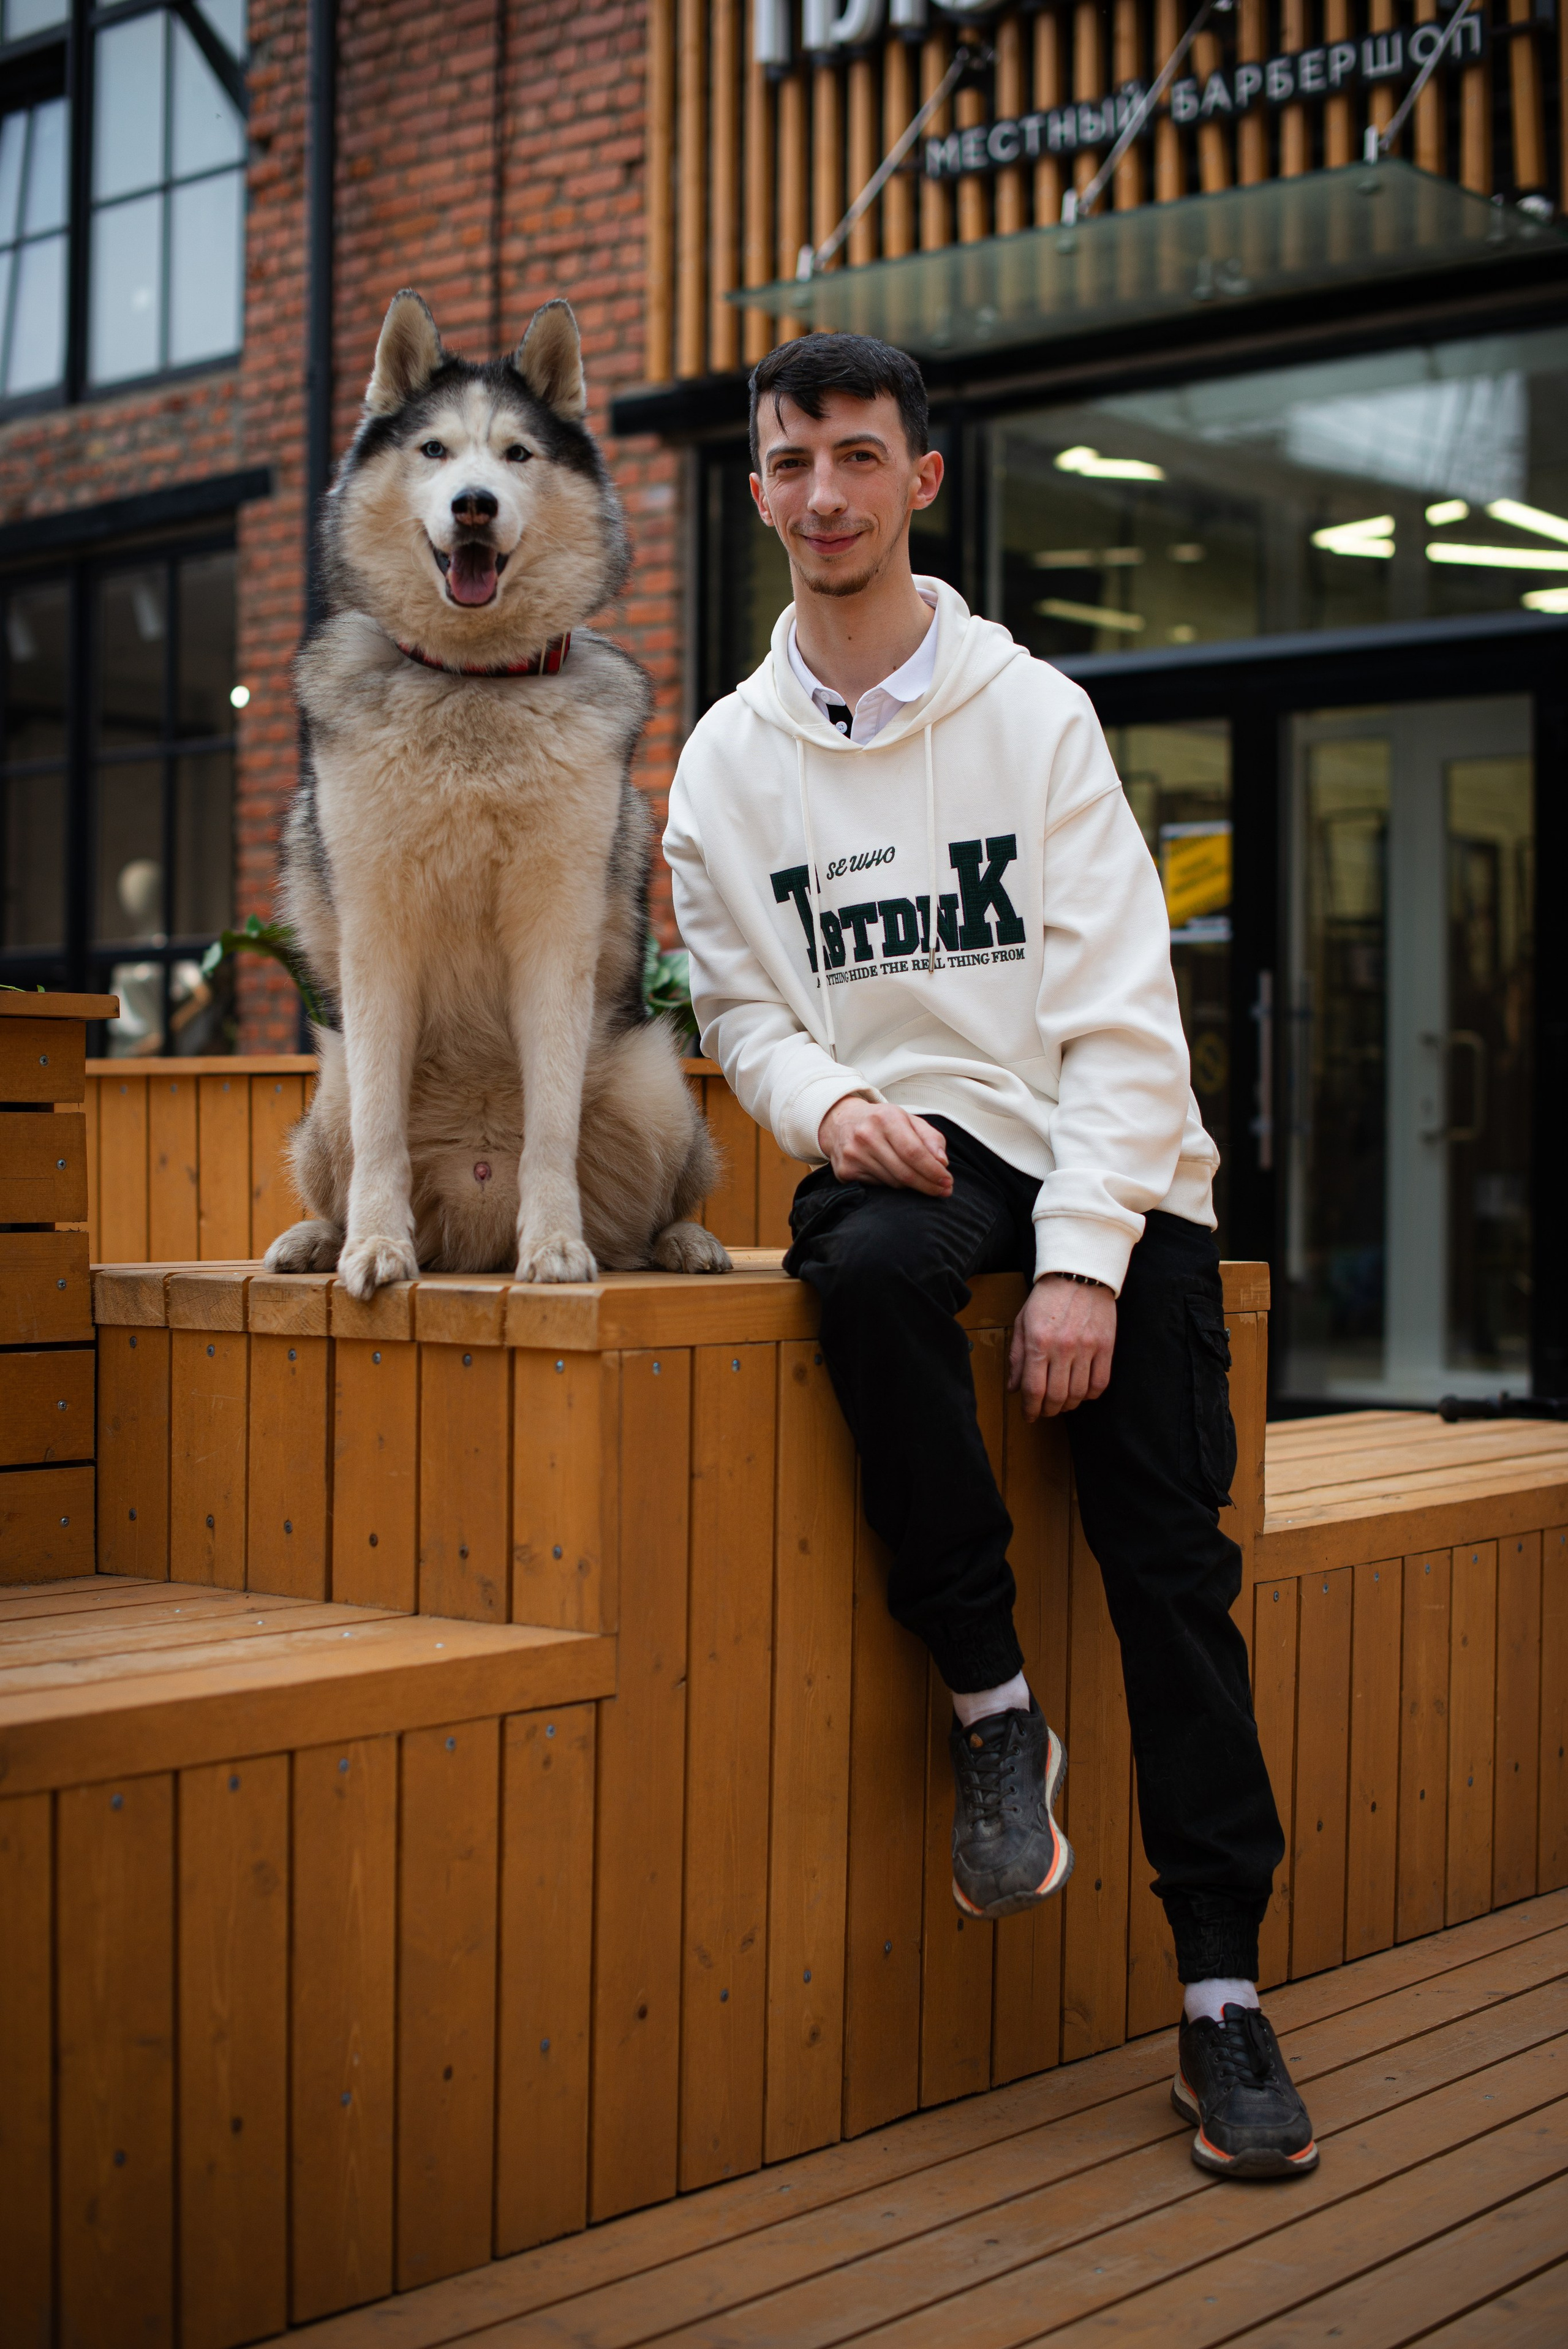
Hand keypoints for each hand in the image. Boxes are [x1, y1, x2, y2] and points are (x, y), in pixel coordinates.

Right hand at [818, 1098, 952, 1195]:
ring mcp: (854, 1155)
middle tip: (943, 1191)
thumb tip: (942, 1162)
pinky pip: (879, 1187)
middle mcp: (866, 1135)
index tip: (947, 1181)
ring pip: (893, 1183)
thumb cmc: (882, 1122)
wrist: (840, 1122)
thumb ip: (930, 1138)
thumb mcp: (908, 1120)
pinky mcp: (845, 1171)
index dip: (933, 1171)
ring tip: (921, 1182)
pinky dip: (892, 1185)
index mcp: (886, 1118)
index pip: (914, 1152)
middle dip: (928, 1185)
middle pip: (905, 1172)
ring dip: (912, 1186)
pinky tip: (896, 1177)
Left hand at [1008, 1274, 1115, 1420]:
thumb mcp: (1022, 1322)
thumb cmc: (1047, 1297)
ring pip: (1079, 1394)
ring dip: (1069, 1405)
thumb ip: (1017, 1356)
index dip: (1030, 1409)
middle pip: (1057, 1397)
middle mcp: (1063, 1348)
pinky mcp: (1106, 1346)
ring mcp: (1087, 1348)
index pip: (1034, 1389)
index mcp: (1038, 1342)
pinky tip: (1082, 1392)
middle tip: (1044, 1411)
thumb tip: (1014, 1388)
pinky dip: (1090, 1395)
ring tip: (1062, 1403)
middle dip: (1048, 1411)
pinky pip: (1100, 1383)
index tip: (1029, 1416)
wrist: (1079, 1272)